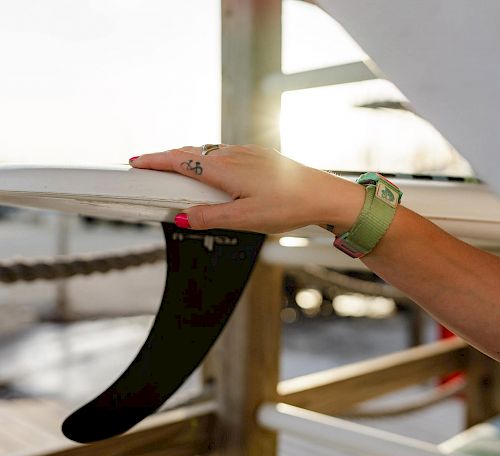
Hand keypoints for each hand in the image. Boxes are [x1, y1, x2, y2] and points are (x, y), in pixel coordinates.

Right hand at [130, 144, 363, 233]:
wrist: (323, 194)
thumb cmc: (289, 205)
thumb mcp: (245, 219)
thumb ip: (211, 217)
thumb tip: (183, 217)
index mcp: (225, 169)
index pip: (180, 160)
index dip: (155, 160)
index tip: (136, 162)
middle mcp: (234, 155)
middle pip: (190, 152)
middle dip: (166, 158)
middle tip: (150, 167)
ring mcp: (248, 153)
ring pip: (208, 151)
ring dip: (187, 157)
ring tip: (175, 169)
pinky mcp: (259, 157)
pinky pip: (224, 152)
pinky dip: (207, 158)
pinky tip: (212, 168)